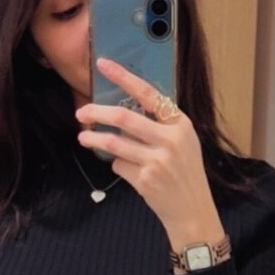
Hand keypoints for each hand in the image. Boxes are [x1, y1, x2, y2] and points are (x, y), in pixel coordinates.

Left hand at [76, 58, 225, 248]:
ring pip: (114, 143)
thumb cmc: (185, 173)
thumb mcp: (183, 142)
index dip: (123, 77)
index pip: (148, 93)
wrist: (193, 210)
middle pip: (123, 118)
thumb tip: (125, 108)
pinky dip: (117, 165)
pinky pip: (120, 165)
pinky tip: (125, 169)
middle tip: (82, 113)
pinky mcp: (145, 179)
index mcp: (180, 124)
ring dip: (94, 140)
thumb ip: (161, 125)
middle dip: (97, 113)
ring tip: (84, 138)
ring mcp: (157, 160)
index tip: (103, 64)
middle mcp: (170, 139)